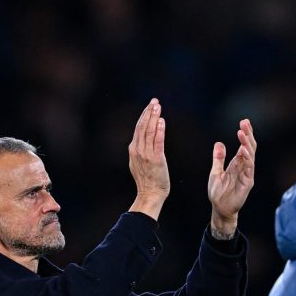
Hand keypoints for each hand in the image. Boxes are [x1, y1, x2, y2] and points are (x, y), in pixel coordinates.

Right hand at [128, 98, 169, 219]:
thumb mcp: (137, 163)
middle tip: (154, 101)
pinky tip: (162, 121)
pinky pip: (158, 142)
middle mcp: (138, 150)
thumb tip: (139, 140)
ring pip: (149, 132)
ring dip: (154, 117)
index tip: (150, 106)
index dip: (144, 115)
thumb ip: (139, 150)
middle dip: (148, 112)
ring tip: (158, 107)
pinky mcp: (156, 159)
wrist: (150, 194)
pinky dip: (159, 131)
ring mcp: (146, 155)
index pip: (138, 128)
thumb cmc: (147, 180)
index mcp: (133, 150)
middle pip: (143, 127)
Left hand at [208, 119, 255, 237]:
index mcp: (237, 164)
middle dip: (248, 135)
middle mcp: (244, 167)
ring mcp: (247, 174)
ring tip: (242, 133)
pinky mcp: (247, 183)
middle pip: (249, 147)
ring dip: (247, 144)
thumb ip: (219, 158)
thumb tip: (219, 143)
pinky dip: (247, 158)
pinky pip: (249, 168)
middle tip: (244, 123)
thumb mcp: (215, 172)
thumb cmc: (218, 192)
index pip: (244, 145)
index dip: (245, 134)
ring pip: (251, 155)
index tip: (243, 122)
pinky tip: (244, 150)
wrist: (220, 208)